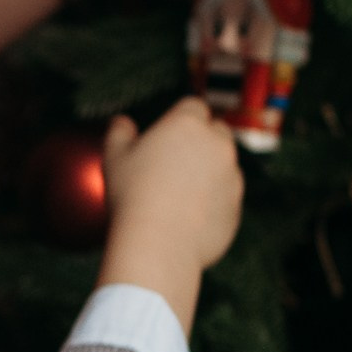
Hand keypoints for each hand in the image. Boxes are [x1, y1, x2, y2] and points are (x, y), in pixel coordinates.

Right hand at [98, 97, 243, 333]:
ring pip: (225, 165)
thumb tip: (122, 122)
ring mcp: (232, 176)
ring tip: (180, 192)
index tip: (166, 134)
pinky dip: (214, 201)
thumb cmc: (132, 196)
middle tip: (175, 161)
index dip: (180, 118)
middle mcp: (218, 145)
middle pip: (216, 131)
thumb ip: (119, 131)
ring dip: (210, 171)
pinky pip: (227, 197)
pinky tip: (189, 215)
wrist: (158, 245)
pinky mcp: (236, 207)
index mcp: (188, 124)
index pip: (193, 106)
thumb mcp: (114, 157)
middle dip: (201, 140)